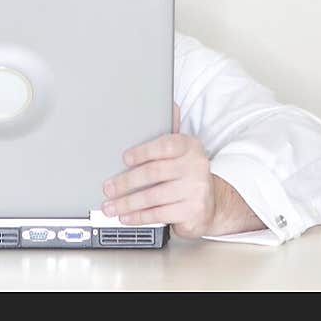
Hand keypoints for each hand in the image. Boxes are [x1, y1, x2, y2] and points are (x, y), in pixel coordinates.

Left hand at [101, 104, 218, 239]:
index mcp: (190, 146)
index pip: (165, 145)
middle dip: (126, 182)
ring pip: (153, 196)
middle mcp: (196, 166)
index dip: (142, 151)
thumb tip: (169, 103)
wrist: (212, 204)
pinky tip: (127, 216)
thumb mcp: (182, 151)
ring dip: (128, 203)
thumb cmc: (187, 173)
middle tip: (108, 187)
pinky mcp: (193, 212)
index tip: (124, 158)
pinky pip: (160, 214)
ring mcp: (196, 190)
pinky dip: (139, 217)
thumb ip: (170, 132)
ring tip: (111, 206)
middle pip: (154, 172)